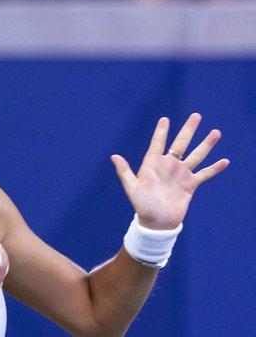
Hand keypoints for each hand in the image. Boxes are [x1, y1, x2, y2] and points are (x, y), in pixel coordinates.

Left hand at [110, 113, 228, 229]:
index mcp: (153, 164)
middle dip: (189, 130)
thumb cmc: (142, 205)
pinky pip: (204, 174)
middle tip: (196, 115)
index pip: (158, 143)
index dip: (161, 132)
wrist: (157, 222)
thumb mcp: (132, 187)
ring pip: (196, 155)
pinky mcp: (190, 185)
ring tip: (215, 132)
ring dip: (206, 144)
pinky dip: (214, 168)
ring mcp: (181, 174)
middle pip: (181, 144)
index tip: (165, 119)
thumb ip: (125, 171)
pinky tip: (225, 161)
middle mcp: (168, 166)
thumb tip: (114, 156)